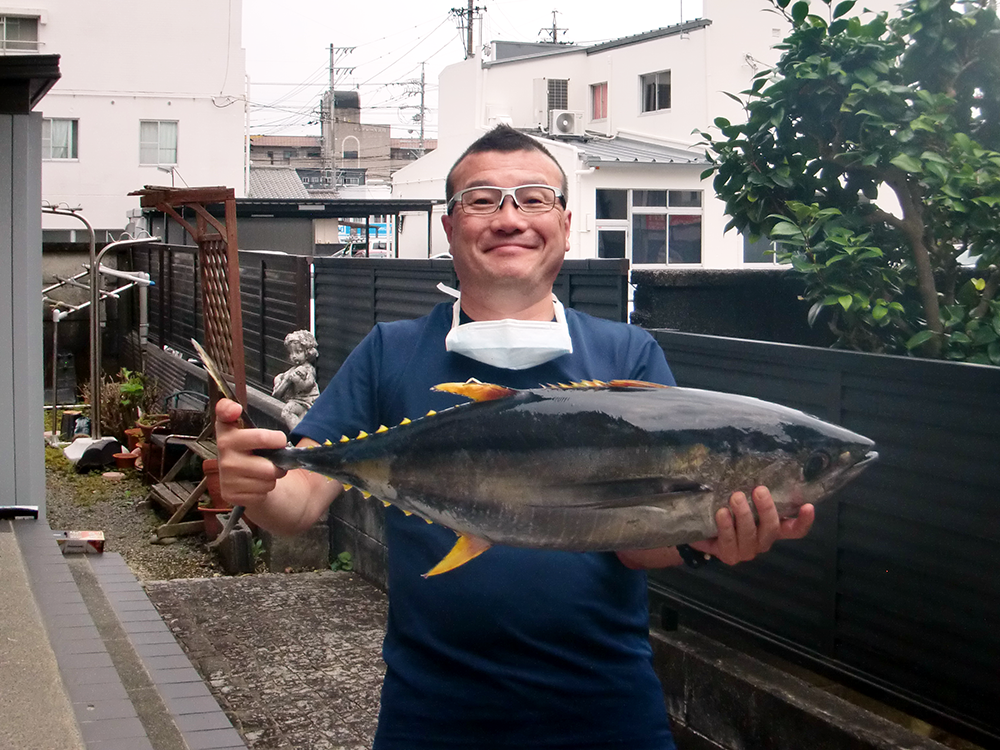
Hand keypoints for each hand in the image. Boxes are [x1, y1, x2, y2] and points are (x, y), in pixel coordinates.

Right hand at [215, 398, 289, 509]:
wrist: (251, 484)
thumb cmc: (260, 455)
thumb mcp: (264, 438)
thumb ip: (276, 430)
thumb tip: (313, 438)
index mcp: (229, 428)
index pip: (223, 412)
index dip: (229, 409)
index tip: (236, 409)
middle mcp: (223, 446)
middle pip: (261, 439)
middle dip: (279, 448)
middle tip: (278, 453)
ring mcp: (224, 470)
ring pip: (268, 471)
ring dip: (275, 473)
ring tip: (267, 471)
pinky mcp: (230, 492)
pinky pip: (263, 489)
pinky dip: (268, 488)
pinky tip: (258, 484)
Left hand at [689, 486, 814, 565]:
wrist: (701, 529)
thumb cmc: (726, 510)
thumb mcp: (742, 499)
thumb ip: (751, 491)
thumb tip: (757, 465)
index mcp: (771, 527)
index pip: (794, 529)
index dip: (803, 521)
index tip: (808, 506)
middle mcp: (763, 540)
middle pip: (772, 528)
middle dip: (766, 509)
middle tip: (759, 490)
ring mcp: (747, 550)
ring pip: (751, 535)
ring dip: (744, 515)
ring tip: (736, 497)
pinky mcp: (729, 555)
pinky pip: (730, 541)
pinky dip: (726, 526)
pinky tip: (722, 513)